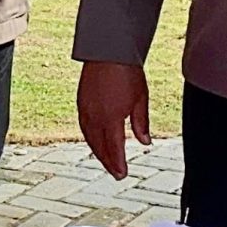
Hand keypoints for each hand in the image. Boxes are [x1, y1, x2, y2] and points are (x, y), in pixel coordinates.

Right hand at [76, 61, 150, 178]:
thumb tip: (145, 142)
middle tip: (116, 173)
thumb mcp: (140, 100)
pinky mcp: (81, 103)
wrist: (109, 51)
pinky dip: (90, 138)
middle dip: (108, 162)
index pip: (114, 148)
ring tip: (106, 161)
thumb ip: (141, 123)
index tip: (122, 174)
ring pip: (90, 138)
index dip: (118, 163)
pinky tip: (95, 141)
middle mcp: (96, 117)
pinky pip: (84, 127)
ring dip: (98, 152)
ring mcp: (86, 110)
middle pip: (100, 147)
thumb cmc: (128, 73)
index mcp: (112, 118)